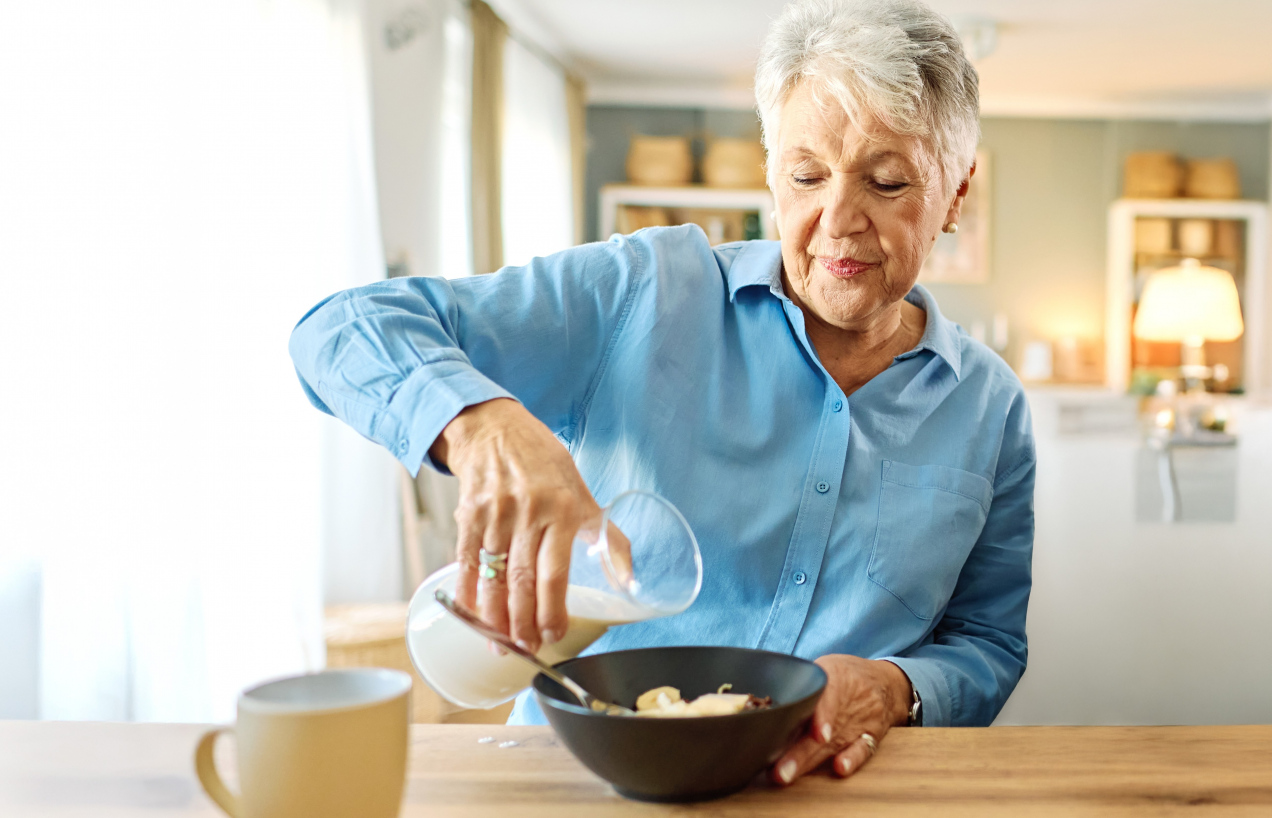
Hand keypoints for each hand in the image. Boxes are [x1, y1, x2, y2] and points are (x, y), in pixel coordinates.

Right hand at [430, 398, 598, 652]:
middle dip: (522, 622)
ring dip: (493, 617)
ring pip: (492, 577)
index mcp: (561, 510)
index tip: (553, 635)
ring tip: (499, 643)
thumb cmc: (544, 464)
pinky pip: (465, 562)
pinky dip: (467, 593)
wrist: (496, 429)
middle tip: (525, 649)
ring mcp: (494, 515)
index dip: (551, 609)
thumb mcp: (584, 494)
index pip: (554, 572)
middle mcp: (527, 514)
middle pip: (521, 580)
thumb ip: (607, 537)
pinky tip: (470, 615)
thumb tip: (628, 580)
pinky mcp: (468, 515)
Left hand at [771, 655, 911, 785]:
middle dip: (801, 751)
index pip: (830, 696)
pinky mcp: (872, 736)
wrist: (887, 682)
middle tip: (780, 769)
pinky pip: (863, 749)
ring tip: (789, 774)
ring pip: (836, 743)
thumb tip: (768, 701)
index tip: (816, 735)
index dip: (823, 716)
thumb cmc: (847, 675)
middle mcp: (854, 699)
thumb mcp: (826, 666)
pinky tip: (840, 768)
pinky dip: (852, 759)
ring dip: (811, 761)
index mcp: (838, 677)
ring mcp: (864, 720)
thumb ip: (803, 683)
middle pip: (826, 728)